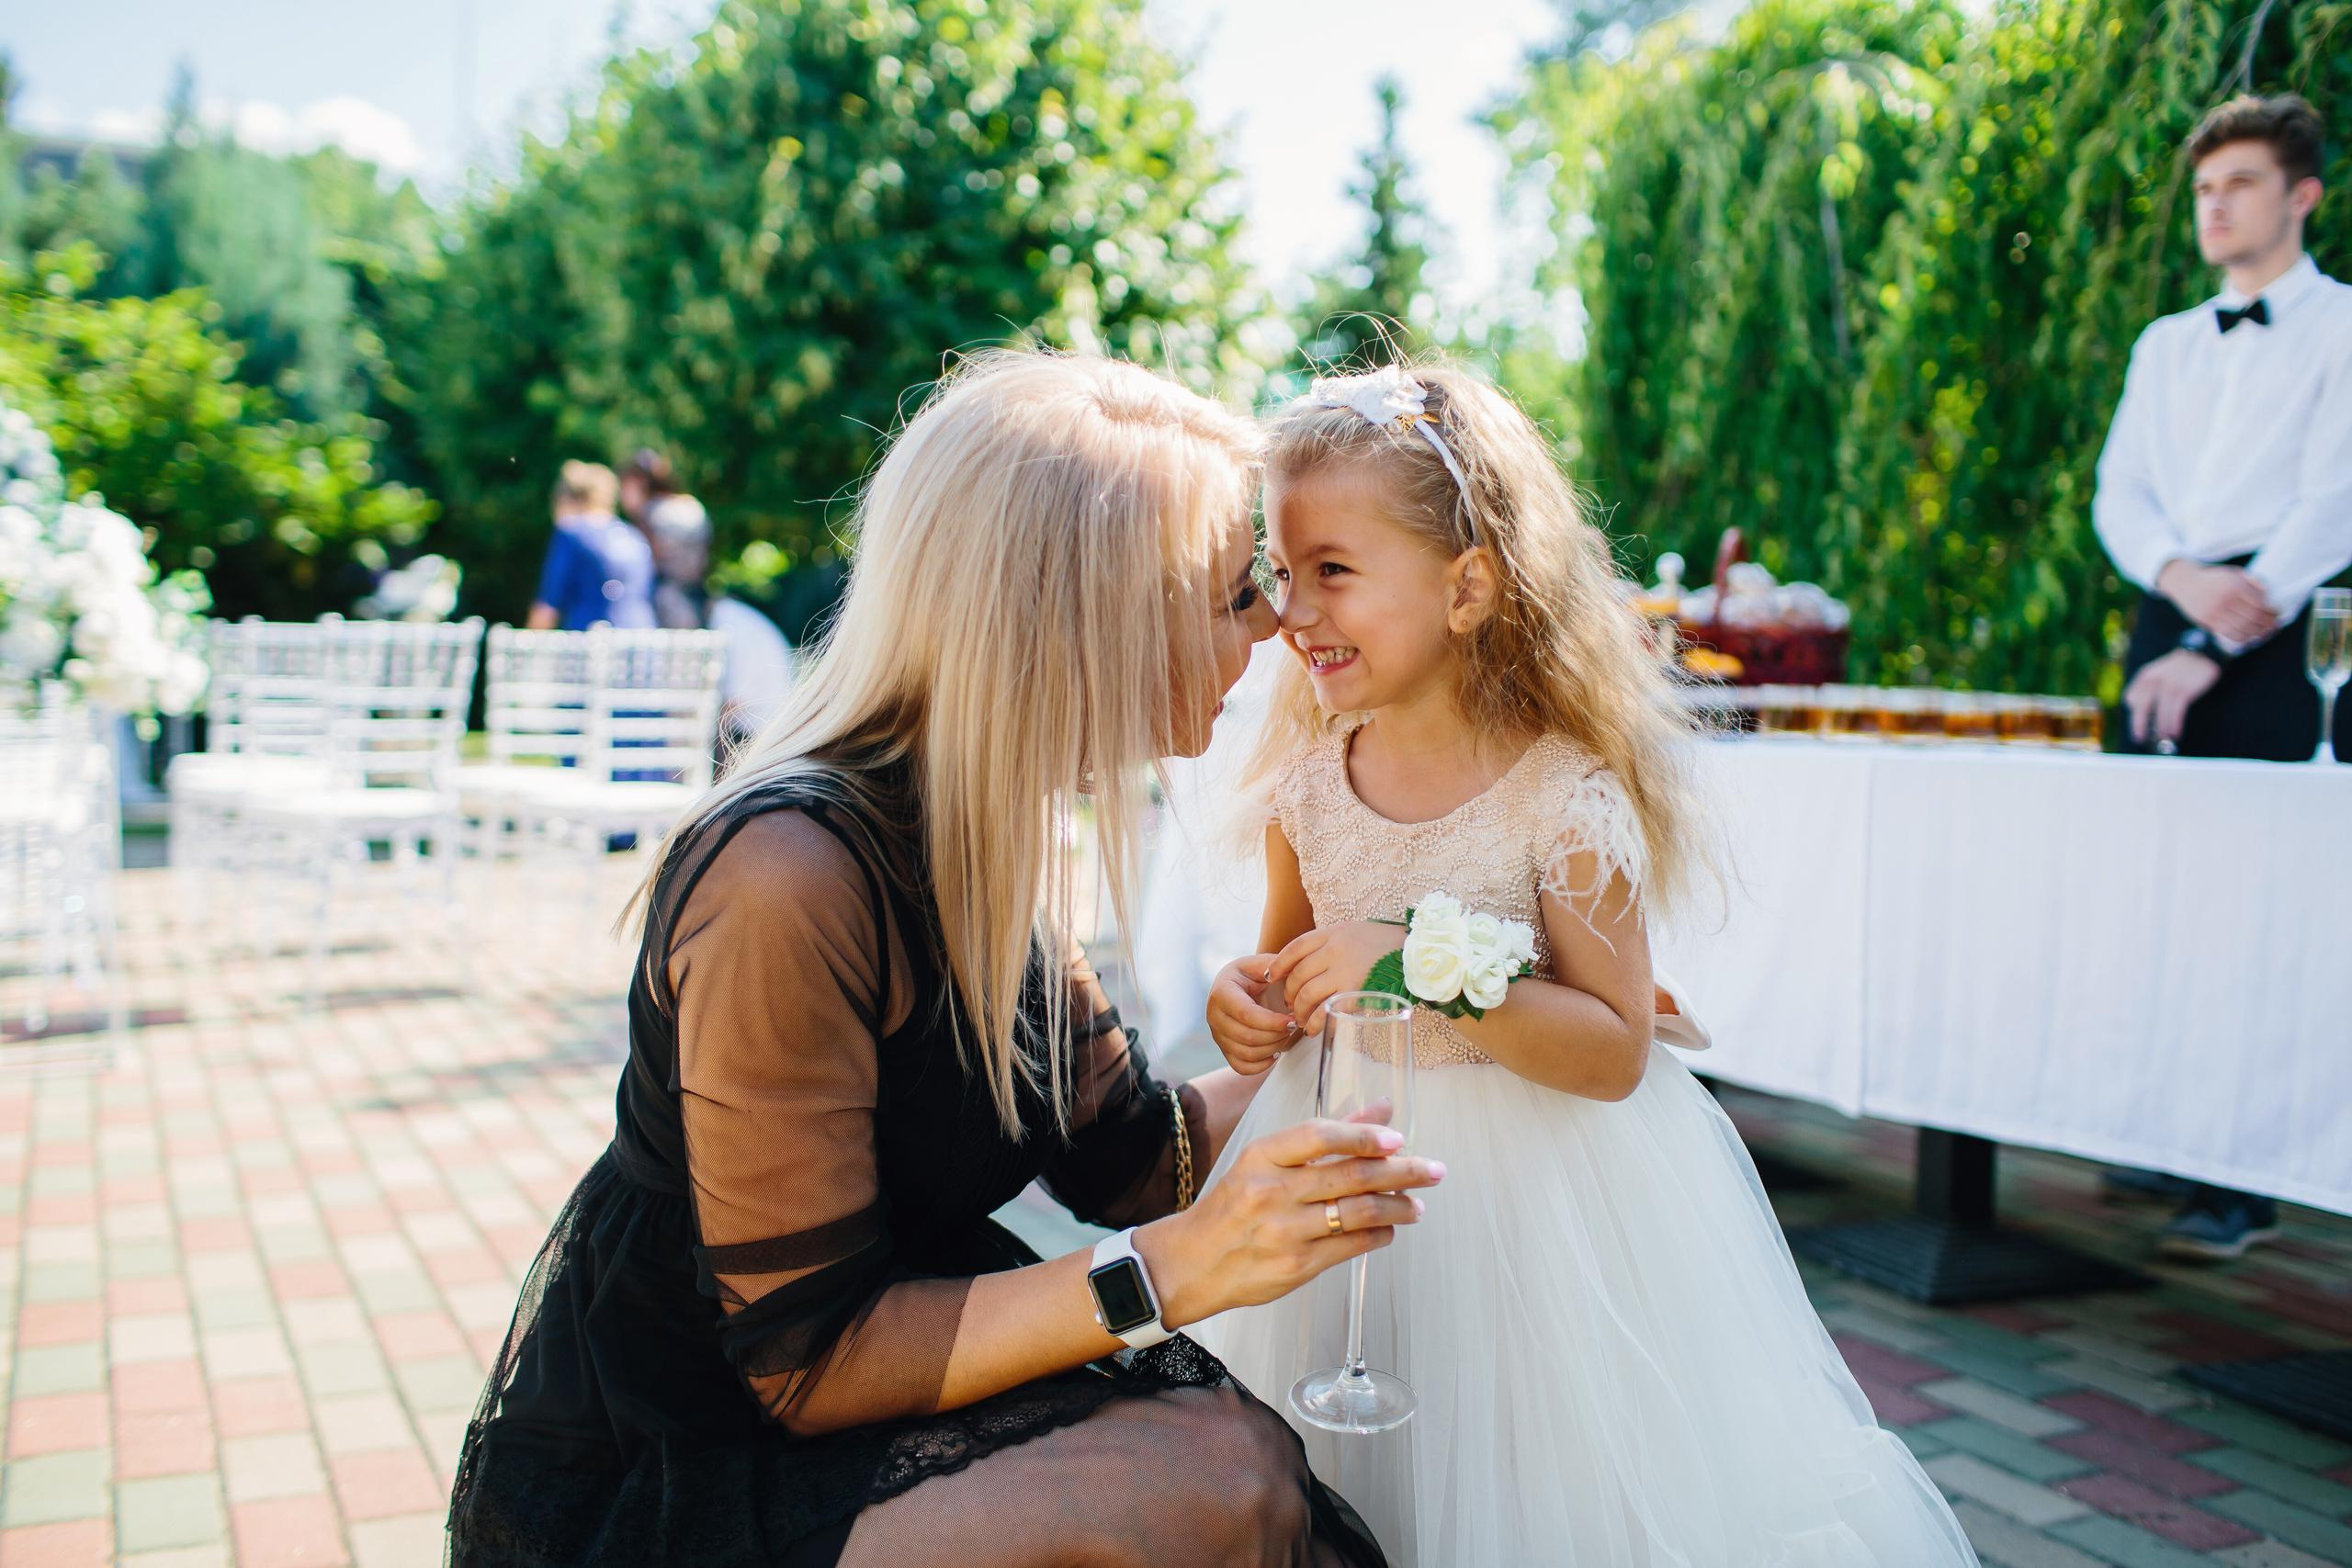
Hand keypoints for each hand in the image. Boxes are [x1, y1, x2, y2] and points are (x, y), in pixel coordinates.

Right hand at [1136, 1116, 1442, 1326]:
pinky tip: (1390, 1228)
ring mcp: (1285, 1230)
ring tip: (1416, 1205)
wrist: (1191, 1262)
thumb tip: (1381, 1110)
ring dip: (1398, 1206)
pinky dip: (1379, 1234)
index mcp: (1262, 1156)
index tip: (1398, 1138)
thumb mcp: (1266, 1162)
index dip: (1364, 1135)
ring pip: (1358, 1212)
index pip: (1320, 1135)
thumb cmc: (1233, 1207)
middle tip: (1433, 1170)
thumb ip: (1325, 1137)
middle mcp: (1272, 1190)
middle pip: (1351, 1175)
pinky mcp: (1296, 1265)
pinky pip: (1351, 1245)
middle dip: (1402, 1171)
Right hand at [1206, 955, 1296, 1076]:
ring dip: (1273, 1048)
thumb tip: (1279, 974)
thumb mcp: (1262, 964)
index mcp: (1222, 991)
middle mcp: (1213, 1015)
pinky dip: (1261, 1065)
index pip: (1246, 1014)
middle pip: (1247, 1037)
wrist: (1243, 986)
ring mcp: (1217, 1035)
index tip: (1293, 1020)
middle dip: (1276, 1035)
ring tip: (1286, 1035)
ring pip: (1246, 1054)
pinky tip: (1276, 1052)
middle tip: (1294, 1026)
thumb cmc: (1255, 974)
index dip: (1272, 1022)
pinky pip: (1241, 1067)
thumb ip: (1273, 965)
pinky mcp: (1224, 1049)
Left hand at [1268, 920, 1403, 1035]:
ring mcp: (1345, 970)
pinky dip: (1317, 1022)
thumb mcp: (1352, 931)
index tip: (1272, 977)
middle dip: (1290, 994)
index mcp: (1333, 933)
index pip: (1295, 948)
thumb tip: (1301, 964)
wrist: (1416, 952)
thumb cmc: (1383, 944)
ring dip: (1300, 1011)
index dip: (1279, 964)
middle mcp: (1335, 950)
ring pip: (1308, 994)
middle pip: (1298, 975)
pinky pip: (1328, 1010)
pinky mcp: (1357, 991)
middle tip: (1291, 1005)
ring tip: (1301, 1020)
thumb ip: (1328, 943)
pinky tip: (1315, 1029)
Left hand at [2125, 649, 2222, 748]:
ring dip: (2160, 730)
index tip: (2135, 724)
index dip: (2132, 713)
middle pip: (2141, 708)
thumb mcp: (2159, 672)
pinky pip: (2176, 713)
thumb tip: (2146, 714)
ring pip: (2160, 714)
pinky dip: (2174, 725)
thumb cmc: (2181, 667)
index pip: (2130, 698)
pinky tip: (2175, 734)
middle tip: (2140, 739)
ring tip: (2162, 740)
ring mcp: (2169, 686)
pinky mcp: (2184, 691)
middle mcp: (2154, 681)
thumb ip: (2149, 688)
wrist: (2203, 653)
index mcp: (2145, 676)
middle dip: (2139, 726)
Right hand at [2158, 560, 2277, 644]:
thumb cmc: (2214, 578)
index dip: (2272, 611)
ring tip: (2265, 632)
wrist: (2185, 582)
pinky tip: (2249, 635)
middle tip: (2275, 624)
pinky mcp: (2208, 622)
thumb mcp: (2234, 573)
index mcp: (2234, 586)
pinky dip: (2244, 637)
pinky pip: (2230, 634)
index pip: (2260, 604)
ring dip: (2258, 632)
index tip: (2278, 613)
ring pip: (2244, 628)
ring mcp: (2215, 612)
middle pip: (2254, 617)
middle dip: (2268, 623)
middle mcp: (2225, 599)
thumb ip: (2252, 582)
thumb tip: (2269, 595)